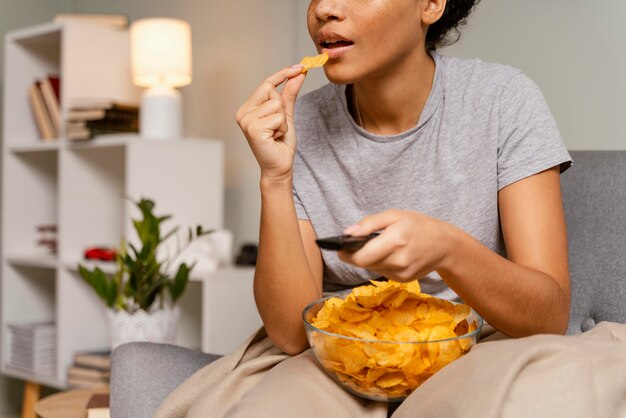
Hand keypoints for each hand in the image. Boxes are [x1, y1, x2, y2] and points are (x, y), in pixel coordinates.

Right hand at [235, 65, 306, 181]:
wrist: (280, 167)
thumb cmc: (280, 143)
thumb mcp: (286, 114)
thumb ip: (290, 94)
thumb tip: (299, 73)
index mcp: (248, 108)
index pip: (266, 84)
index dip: (283, 74)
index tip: (301, 66)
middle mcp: (243, 113)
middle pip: (272, 92)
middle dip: (282, 108)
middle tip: (279, 127)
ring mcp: (247, 121)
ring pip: (276, 104)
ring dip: (283, 120)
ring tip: (277, 134)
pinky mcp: (254, 129)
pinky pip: (278, 117)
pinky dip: (282, 128)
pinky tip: (275, 138)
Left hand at [338, 210, 454, 281]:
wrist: (445, 245)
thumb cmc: (418, 225)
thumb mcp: (394, 215)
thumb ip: (369, 224)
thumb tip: (347, 233)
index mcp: (395, 241)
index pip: (360, 257)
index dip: (346, 253)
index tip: (340, 247)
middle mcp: (398, 261)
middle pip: (364, 263)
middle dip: (357, 254)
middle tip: (359, 243)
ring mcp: (402, 273)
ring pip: (372, 268)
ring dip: (370, 258)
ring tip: (381, 245)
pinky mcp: (403, 280)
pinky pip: (383, 272)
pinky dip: (381, 263)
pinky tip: (391, 254)